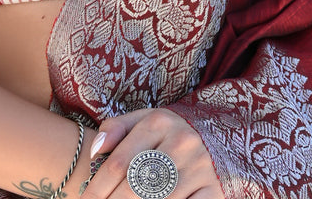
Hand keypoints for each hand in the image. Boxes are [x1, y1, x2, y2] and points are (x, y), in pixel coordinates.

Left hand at [80, 108, 223, 198]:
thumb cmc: (169, 133)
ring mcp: (200, 168)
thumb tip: (96, 150)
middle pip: (136, 186)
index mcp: (159, 122)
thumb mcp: (144, 120)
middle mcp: (181, 142)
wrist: (216, 136)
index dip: (97, 189)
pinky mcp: (214, 191)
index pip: (119, 163)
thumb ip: (116, 128)